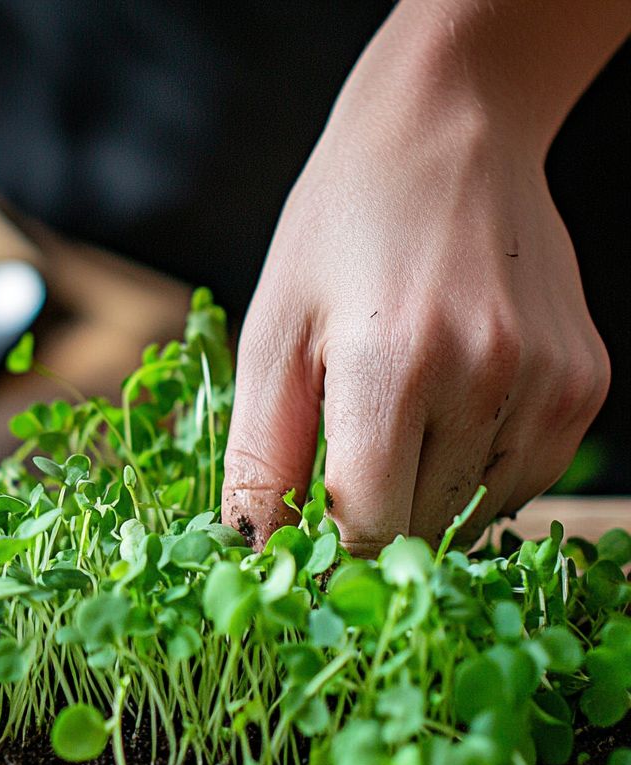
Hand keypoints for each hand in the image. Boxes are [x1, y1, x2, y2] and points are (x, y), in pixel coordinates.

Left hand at [221, 6, 616, 555]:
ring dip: (425, 494)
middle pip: (420, 527)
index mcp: (392, 365)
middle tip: (345, 446)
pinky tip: (449, 405)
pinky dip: (478, 470)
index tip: (303, 525)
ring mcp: (547, 381)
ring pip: (474, 512)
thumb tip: (256, 552)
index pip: (368, 527)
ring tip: (399, 409)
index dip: (326, 542)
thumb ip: (262, 455)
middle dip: (370, 514)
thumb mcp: (272, 334)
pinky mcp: (583, 381)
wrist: (445, 137)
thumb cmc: (338, 234)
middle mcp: (485, 377)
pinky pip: (525, 478)